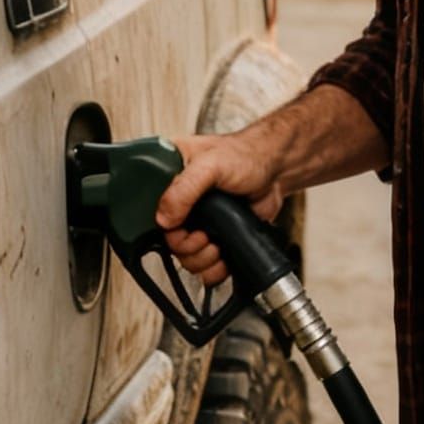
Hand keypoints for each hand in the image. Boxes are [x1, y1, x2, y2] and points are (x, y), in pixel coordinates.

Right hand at [156, 128, 287, 287]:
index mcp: (169, 175)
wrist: (276, 170)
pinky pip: (204, 264)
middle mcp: (180, 200)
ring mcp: (197, 220)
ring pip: (184, 256)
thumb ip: (184, 189)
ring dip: (200, 259)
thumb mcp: (210, 164)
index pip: (147, 209)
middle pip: (166, 239)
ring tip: (216, 245)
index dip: (160, 225)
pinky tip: (223, 256)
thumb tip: (164, 219)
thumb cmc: (245, 155)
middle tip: (203, 237)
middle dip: (186, 247)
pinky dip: (213, 268)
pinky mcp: (214, 235)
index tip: (177, 227)